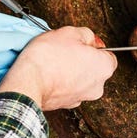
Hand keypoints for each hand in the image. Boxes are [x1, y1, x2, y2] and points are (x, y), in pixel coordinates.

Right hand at [0, 26, 117, 109]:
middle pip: (94, 68)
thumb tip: (88, 39)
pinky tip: (49, 75)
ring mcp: (81, 99)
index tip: (81, 43)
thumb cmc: (48, 58)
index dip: (94, 47)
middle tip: (65, 51)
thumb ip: (86, 34)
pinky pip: (67, 90)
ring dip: (70, 72)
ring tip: (53, 62)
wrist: (28, 83)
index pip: (109, 55)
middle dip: (82, 59)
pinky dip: (60, 83)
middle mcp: (98, 87)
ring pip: (80, 80)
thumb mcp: (69, 32)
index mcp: (104, 68)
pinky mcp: (65, 105)